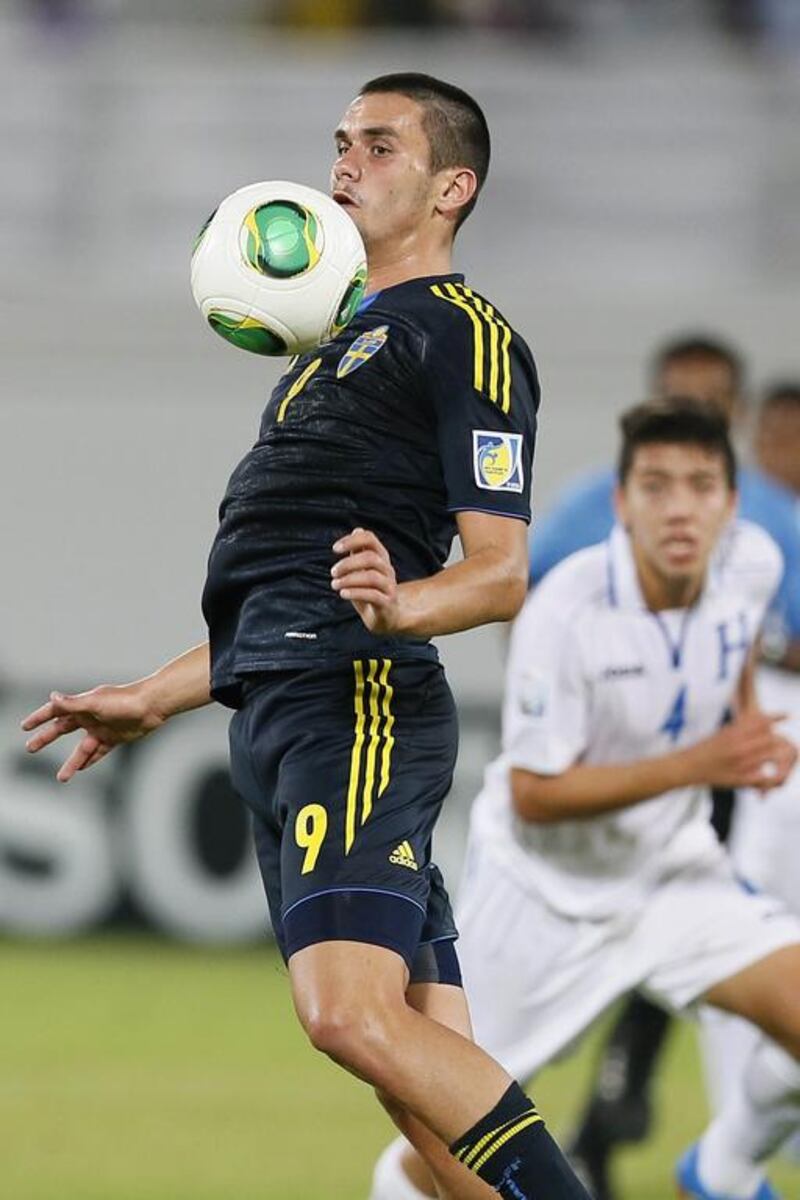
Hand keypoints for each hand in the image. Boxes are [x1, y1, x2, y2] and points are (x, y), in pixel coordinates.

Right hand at [21, 682, 165, 782]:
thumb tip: (52, 696)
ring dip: (72, 762)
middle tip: (30, 748)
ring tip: (61, 778)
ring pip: (81, 749)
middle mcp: (90, 716)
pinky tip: (82, 770)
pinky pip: (99, 753)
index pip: (55, 711)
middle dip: (46, 738)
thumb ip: (73, 703)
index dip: (39, 718)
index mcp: (82, 705)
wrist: (152, 706)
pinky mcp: (115, 738)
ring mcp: (102, 728)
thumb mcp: (95, 703)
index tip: (25, 726)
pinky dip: (90, 761)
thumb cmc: (125, 700)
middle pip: (62, 729)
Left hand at [331, 527, 403, 634]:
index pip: (370, 539)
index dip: (352, 540)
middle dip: (348, 563)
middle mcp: (387, 569)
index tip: (335, 549)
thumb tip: (357, 530)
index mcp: (381, 558)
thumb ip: (358, 552)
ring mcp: (389, 586)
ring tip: (334, 584)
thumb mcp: (362, 570)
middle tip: (333, 572)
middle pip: (370, 558)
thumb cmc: (370, 591)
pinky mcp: (387, 603)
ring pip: (372, 576)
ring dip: (349, 579)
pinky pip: (373, 595)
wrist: (386, 616)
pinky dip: (355, 593)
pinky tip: (343, 593)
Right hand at [686, 711, 796, 790]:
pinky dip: (772, 777)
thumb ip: (741, 726)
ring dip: (780, 759)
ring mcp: (740, 763)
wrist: (687, 767)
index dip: (776, 717)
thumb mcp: (722, 733)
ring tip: (784, 762)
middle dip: (780, 740)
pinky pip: (764, 778)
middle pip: (771, 738)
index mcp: (734, 732)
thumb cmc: (704, 749)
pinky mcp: (740, 780)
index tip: (788, 715)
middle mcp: (739, 746)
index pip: (762, 720)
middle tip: (785, 743)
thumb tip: (762, 720)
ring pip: (771, 757)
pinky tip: (775, 777)